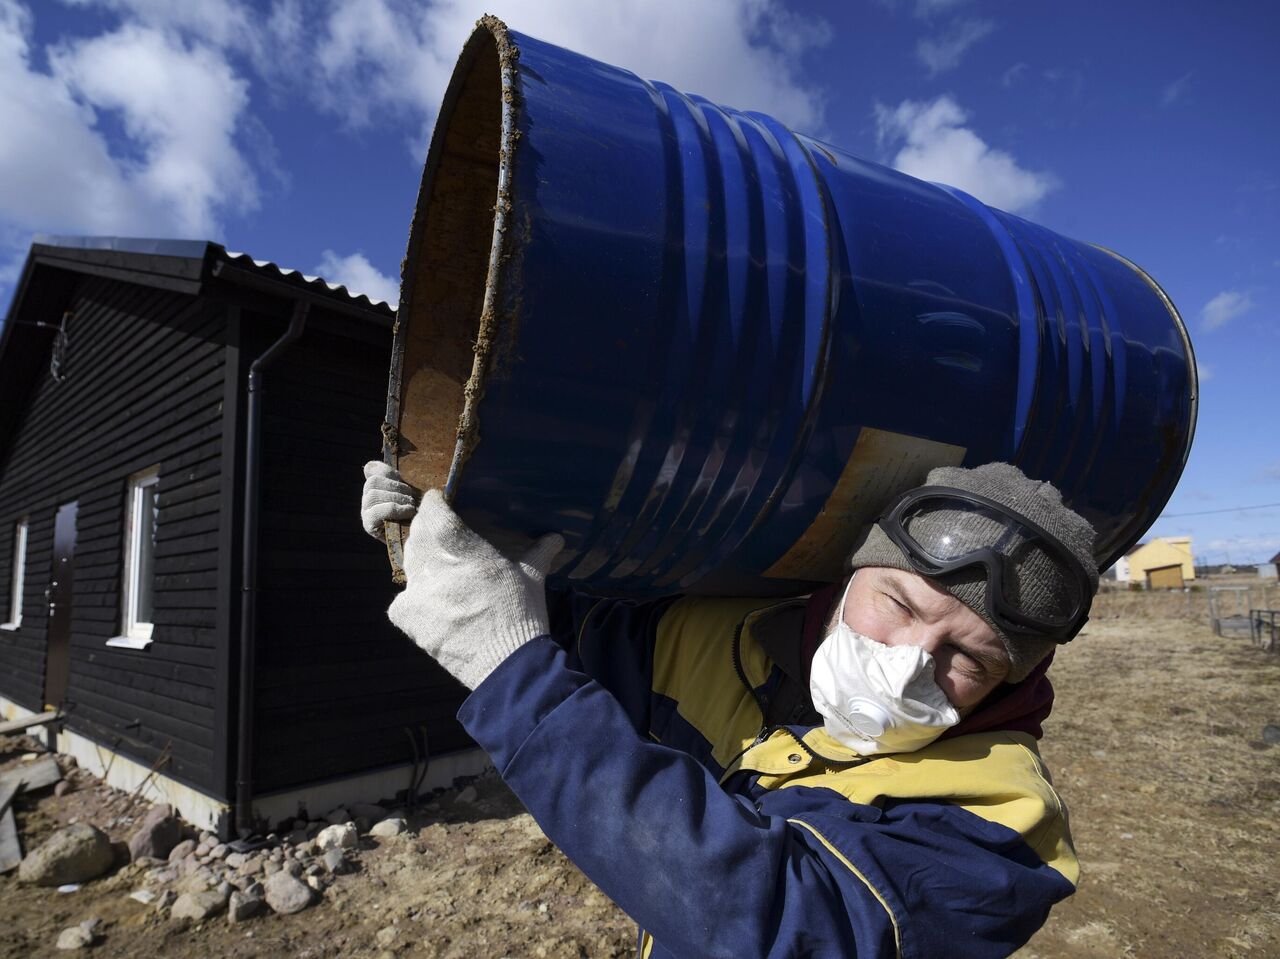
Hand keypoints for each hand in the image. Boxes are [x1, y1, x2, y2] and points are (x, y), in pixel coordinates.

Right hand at [361, 461, 418, 541]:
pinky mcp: (369, 525)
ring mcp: (365, 513)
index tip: (401, 477)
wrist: (423, 540)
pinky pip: (376, 512)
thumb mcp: (408, 493)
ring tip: (412, 506)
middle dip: (396, 487)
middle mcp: (367, 500)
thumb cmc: (418, 513)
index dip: (387, 472)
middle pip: (372, 483)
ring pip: (373, 495)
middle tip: (412, 497)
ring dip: (397, 498)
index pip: (373, 472)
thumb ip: (395, 480)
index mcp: (376, 488)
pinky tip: (408, 512)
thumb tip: (368, 467)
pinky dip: (394, 509)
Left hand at [387, 489, 563, 689]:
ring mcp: (416, 591)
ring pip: (410, 565)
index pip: (433, 510)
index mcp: (461, 546)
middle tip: (445, 541)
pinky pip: (401, 600)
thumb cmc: (521, 613)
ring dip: (423, 564)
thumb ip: (539, 553)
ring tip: (442, 575)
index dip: (436, 505)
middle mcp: (433, 564)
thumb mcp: (532, 579)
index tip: (442, 505)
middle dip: (428, 532)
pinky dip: (414, 600)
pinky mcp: (407, 618)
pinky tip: (433, 606)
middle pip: (418, 535)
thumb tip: (556, 537)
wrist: (506, 663)